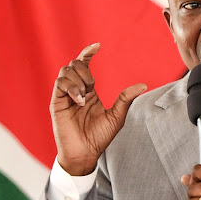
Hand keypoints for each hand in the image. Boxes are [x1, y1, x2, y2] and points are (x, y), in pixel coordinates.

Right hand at [51, 43, 146, 174]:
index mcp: (89, 91)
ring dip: (78, 79)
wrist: (85, 154)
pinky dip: (71, 87)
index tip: (98, 46)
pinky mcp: (56, 103)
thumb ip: (126, 99)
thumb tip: (143, 85)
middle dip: (85, 70)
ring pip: (66, 71)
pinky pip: (59, 84)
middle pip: (74, 64)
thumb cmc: (99, 138)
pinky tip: (79, 99)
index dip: (88, 53)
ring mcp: (65, 96)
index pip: (84, 65)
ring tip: (85, 95)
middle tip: (92, 87)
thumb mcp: (116, 116)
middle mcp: (76, 90)